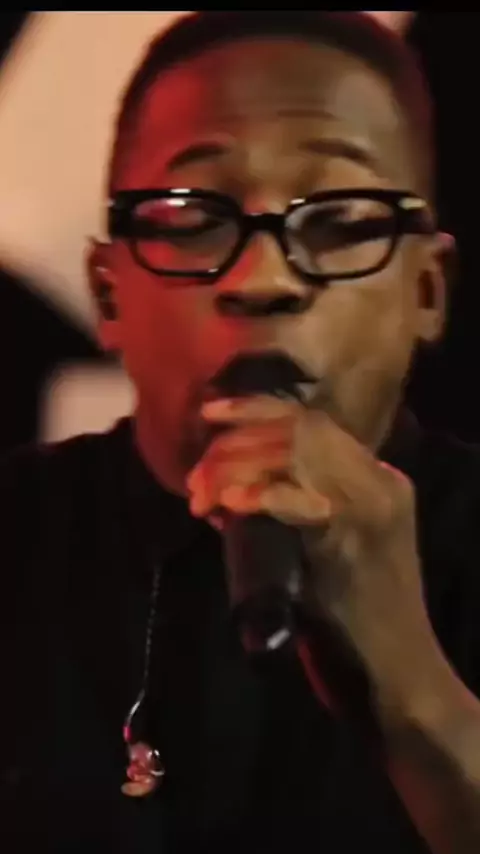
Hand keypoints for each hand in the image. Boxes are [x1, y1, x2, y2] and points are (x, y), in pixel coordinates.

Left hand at [188, 396, 440, 714]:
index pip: (311, 421)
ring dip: (239, 466)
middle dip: (236, 441)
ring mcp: (374, 508)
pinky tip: (230, 507)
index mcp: (376, 478)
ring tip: (204, 495)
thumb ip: (283, 516)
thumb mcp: (318, 553)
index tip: (208, 413)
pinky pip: (302, 501)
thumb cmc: (354, 620)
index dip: (255, 409)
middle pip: (300, 429)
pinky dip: (262, 497)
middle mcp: (380, 482)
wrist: (399, 676)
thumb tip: (221, 494)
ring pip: (298, 453)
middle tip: (196, 475)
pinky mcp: (360, 540)